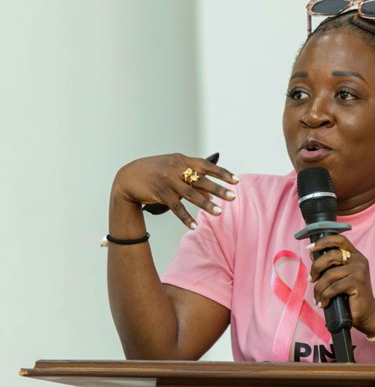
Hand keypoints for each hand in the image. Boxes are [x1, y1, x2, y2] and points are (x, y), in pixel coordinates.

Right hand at [111, 153, 238, 228]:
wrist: (127, 177)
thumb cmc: (154, 173)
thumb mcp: (172, 169)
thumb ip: (191, 177)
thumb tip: (211, 193)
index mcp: (181, 160)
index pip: (206, 165)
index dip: (222, 173)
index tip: (236, 180)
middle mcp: (176, 168)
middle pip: (202, 180)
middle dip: (219, 189)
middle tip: (233, 197)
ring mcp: (168, 181)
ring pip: (191, 194)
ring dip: (206, 204)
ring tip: (219, 212)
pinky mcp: (160, 193)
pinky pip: (176, 208)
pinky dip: (186, 218)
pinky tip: (194, 226)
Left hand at [307, 234, 374, 335]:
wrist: (366, 313)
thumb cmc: (350, 295)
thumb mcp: (339, 276)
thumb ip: (329, 265)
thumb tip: (312, 255)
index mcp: (354, 255)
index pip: (339, 239)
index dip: (323, 242)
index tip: (310, 248)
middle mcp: (358, 260)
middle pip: (330, 255)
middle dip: (316, 268)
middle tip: (311, 279)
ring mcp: (359, 270)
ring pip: (329, 274)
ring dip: (319, 288)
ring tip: (318, 297)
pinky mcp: (357, 282)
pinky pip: (333, 287)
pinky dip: (325, 296)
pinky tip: (324, 303)